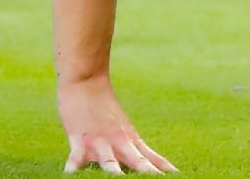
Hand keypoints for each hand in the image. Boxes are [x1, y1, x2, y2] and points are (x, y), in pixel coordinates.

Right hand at [57, 76, 176, 173]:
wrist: (86, 80)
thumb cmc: (104, 107)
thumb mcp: (127, 129)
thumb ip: (140, 151)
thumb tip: (162, 167)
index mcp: (131, 141)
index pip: (152, 160)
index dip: (164, 171)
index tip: (178, 177)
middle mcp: (118, 143)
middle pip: (137, 163)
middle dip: (146, 175)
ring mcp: (99, 142)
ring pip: (109, 162)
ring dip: (115, 173)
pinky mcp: (79, 140)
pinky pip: (75, 159)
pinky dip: (73, 168)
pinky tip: (71, 176)